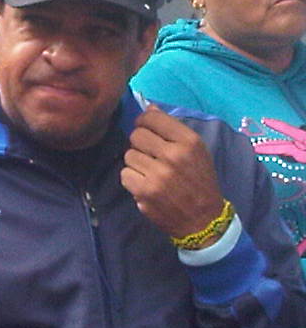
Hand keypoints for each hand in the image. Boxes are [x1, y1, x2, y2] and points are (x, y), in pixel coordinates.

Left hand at [121, 106, 225, 239]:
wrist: (203, 219)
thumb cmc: (199, 181)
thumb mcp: (195, 151)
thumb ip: (171, 129)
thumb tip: (148, 107)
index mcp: (189, 142)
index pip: (152, 118)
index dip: (144, 122)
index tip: (146, 129)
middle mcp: (174, 155)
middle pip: (136, 135)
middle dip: (139, 144)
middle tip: (150, 155)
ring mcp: (158, 174)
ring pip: (128, 155)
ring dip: (136, 163)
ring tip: (151, 172)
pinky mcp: (145, 191)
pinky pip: (124, 174)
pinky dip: (132, 180)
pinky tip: (146, 185)